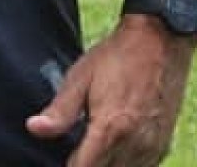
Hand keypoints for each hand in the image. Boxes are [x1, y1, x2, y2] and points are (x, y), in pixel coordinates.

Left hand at [26, 21, 194, 166]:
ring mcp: (152, 148)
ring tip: (94, 145)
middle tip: (76, 147)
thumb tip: (34, 128)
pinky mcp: (163, 146)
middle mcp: (134, 145)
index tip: (64, 154)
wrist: (160, 41)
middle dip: (85, 164)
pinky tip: (115, 148)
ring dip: (105, 164)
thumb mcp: (81, 77)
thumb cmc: (117, 57)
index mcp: (110, 129)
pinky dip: (125, 164)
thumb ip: (60, 111)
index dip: (69, 165)